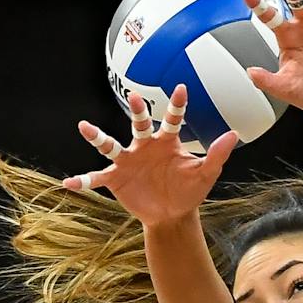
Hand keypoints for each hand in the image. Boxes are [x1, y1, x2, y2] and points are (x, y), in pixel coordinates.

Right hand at [63, 86, 237, 229]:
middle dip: (138, 111)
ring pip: (110, 145)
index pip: (173, 120)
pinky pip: (97, 178)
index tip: (182, 88)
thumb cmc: (188, 191)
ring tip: (83, 126)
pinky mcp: (116, 178)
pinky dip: (84, 181)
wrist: (173, 214)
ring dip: (96, 137)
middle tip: (135, 97)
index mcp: (166, 142)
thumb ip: (217, 154)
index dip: (178, 105)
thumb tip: (234, 134)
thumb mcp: (206, 174)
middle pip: (139, 124)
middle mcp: (143, 146)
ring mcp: (127, 161)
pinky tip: (69, 183)